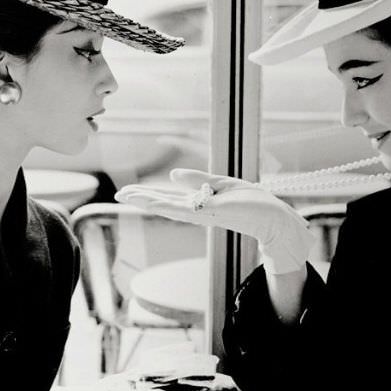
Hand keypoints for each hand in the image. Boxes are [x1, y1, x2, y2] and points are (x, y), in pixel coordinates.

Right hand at [115, 169, 313, 273]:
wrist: (272, 215)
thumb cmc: (251, 201)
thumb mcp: (220, 184)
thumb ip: (197, 179)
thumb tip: (172, 175)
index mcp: (199, 203)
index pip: (169, 198)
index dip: (149, 194)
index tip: (130, 191)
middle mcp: (197, 210)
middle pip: (163, 203)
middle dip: (141, 199)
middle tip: (118, 194)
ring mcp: (202, 213)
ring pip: (168, 207)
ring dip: (147, 201)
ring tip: (127, 196)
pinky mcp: (211, 211)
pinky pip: (183, 207)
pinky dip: (165, 204)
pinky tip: (151, 201)